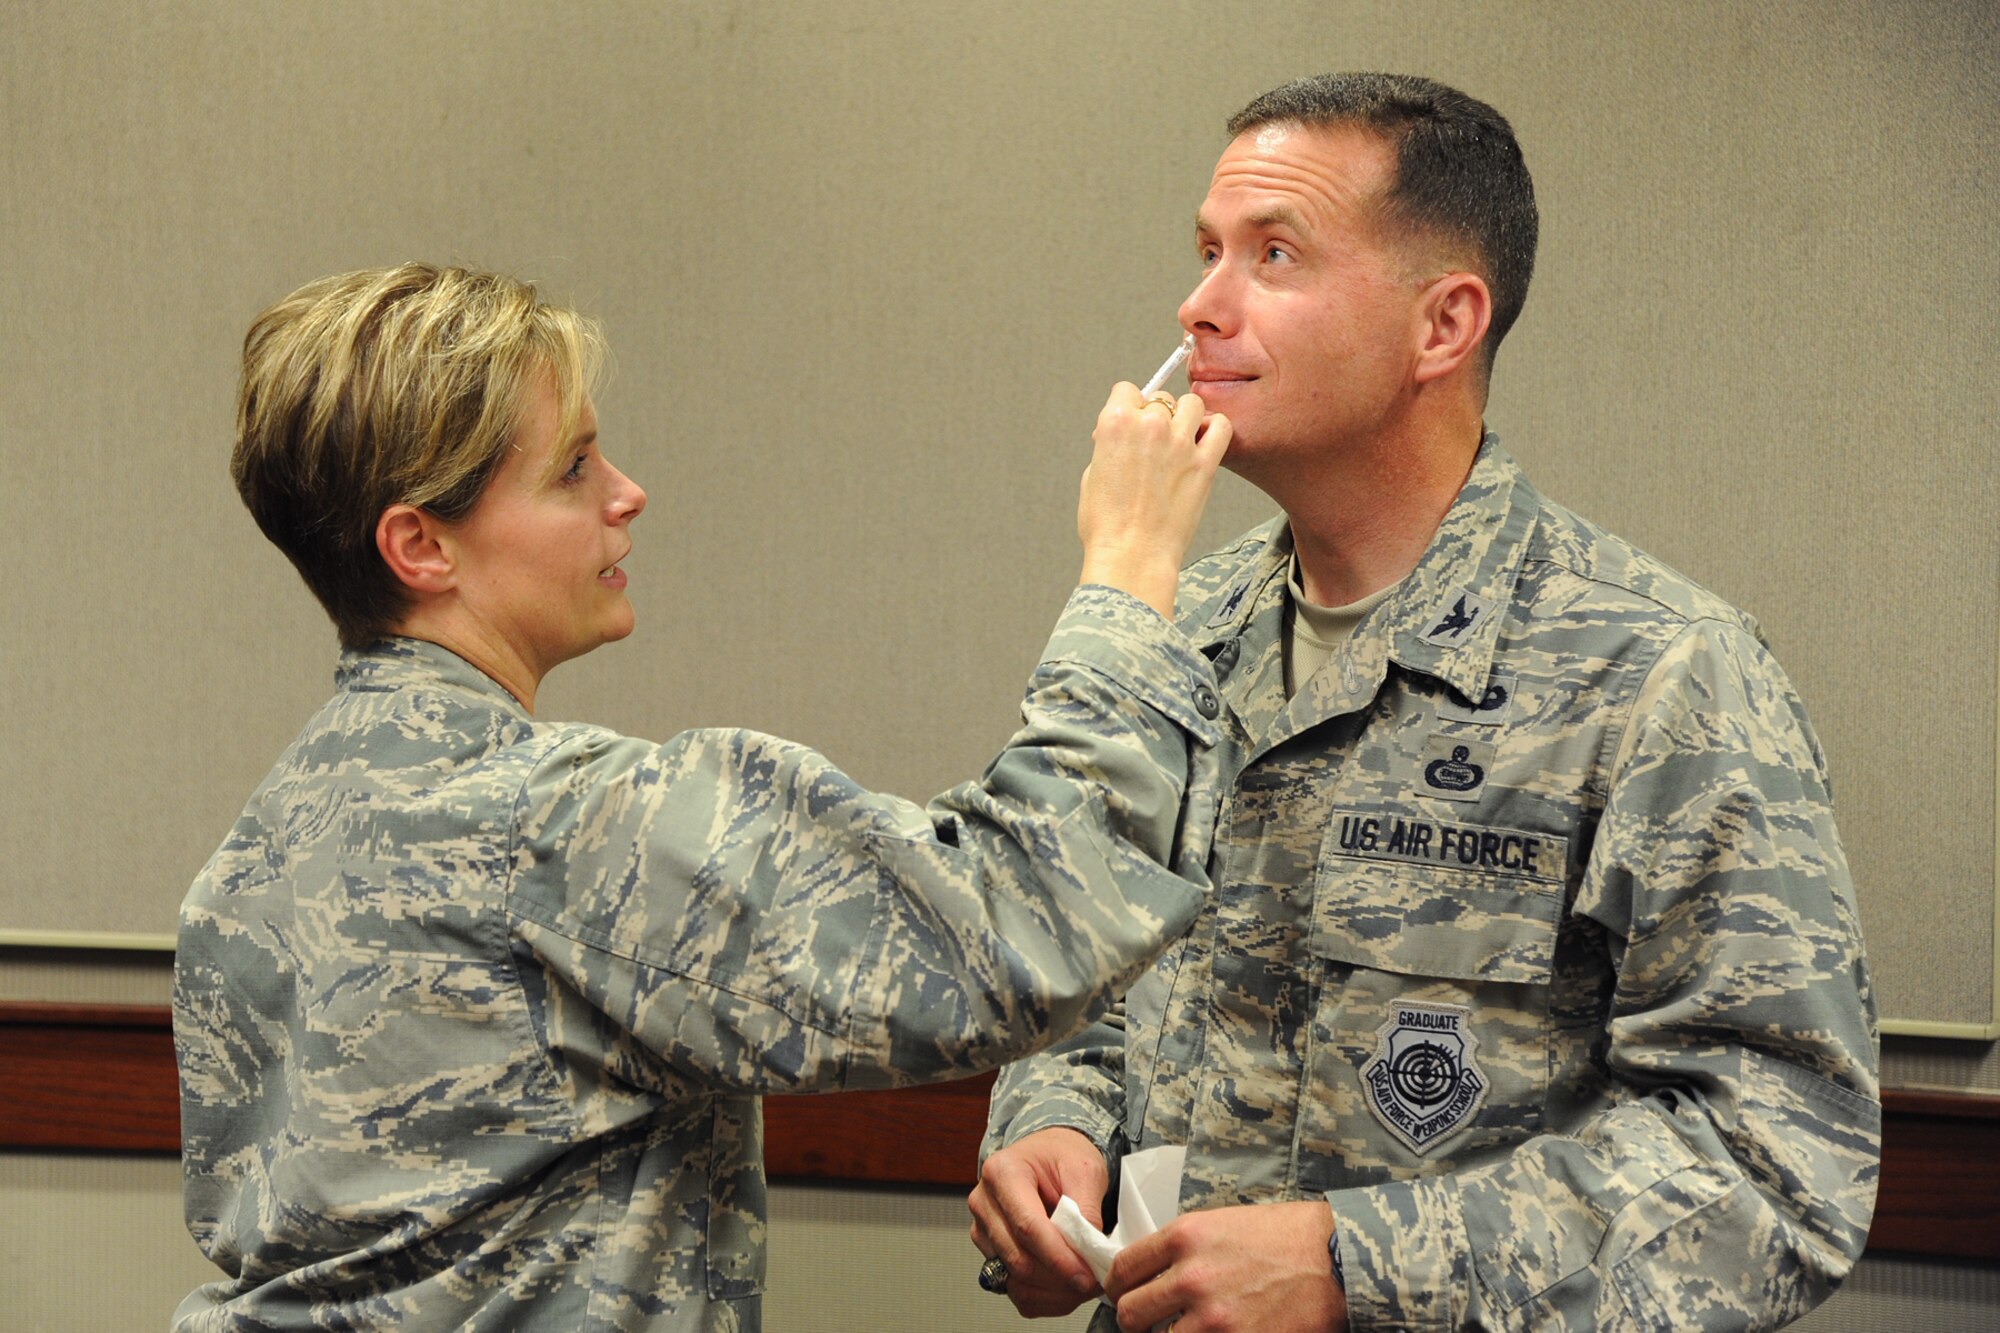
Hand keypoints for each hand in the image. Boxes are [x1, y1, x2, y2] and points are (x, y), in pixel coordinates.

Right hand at [968, 1127, 1109, 1317]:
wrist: (1046, 1156)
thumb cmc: (1061, 1156)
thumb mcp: (1084, 1168)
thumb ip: (1086, 1208)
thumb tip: (1089, 1250)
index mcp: (1003, 1172)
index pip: (1027, 1226)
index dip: (1058, 1257)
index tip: (1086, 1275)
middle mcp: (984, 1202)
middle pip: (1018, 1257)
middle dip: (1059, 1278)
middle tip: (1094, 1282)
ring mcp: (983, 1230)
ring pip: (1015, 1279)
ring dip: (1053, 1292)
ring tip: (1084, 1284)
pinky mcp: (990, 1252)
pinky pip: (1014, 1288)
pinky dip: (1044, 1297)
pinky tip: (1066, 1289)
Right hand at [1077, 383, 1231, 618]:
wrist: (1132, 556)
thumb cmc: (1106, 524)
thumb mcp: (1092, 475)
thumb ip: (1109, 445)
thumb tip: (1120, 435)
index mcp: (1116, 422)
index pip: (1126, 390)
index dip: (1127, 407)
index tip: (1130, 424)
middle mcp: (1149, 425)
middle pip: (1160, 397)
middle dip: (1155, 415)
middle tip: (1153, 442)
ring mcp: (1180, 442)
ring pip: (1192, 404)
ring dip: (1186, 417)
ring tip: (1180, 439)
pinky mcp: (1205, 463)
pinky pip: (1221, 427)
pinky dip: (1215, 429)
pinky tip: (1204, 443)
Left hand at [1104, 1200, 1345, 1332]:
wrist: (1338, 1258)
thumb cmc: (1288, 1236)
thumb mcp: (1225, 1223)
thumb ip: (1185, 1248)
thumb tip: (1155, 1271)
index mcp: (1185, 1237)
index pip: (1122, 1268)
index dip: (1118, 1286)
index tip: (1124, 1292)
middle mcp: (1191, 1277)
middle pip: (1129, 1313)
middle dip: (1134, 1319)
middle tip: (1148, 1320)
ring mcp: (1213, 1318)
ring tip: (1188, 1329)